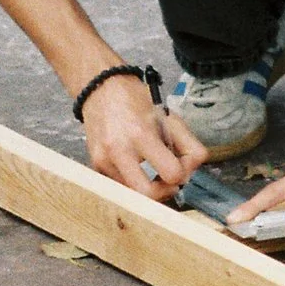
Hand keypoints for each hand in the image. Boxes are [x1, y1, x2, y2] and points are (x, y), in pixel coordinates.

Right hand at [79, 72, 204, 201]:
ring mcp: (103, 161)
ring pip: (133, 195)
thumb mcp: (170, 118)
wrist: (100, 90)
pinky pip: (120, 188)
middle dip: (164, 192)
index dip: (182, 173)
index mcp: (141, 134)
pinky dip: (132, 183)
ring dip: (148, 188)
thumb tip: (189, 173)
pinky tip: (135, 168)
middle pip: (148, 195)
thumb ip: (189, 145)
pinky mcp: (95, 167)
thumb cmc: (136, 102)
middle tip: (168, 180)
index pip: (172, 173)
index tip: (181, 166)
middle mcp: (119, 150)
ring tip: (152, 171)